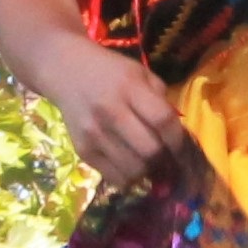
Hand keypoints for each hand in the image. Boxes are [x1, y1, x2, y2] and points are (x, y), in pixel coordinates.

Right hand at [29, 29, 190, 191]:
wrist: (65, 70)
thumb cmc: (110, 72)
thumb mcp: (140, 74)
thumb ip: (161, 101)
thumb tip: (179, 136)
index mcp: (130, 88)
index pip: (163, 121)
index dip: (179, 140)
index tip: (182, 146)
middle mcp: (110, 112)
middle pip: (150, 150)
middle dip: (165, 158)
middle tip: (166, 156)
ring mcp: (94, 134)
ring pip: (133, 169)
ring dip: (148, 170)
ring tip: (149, 161)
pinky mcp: (82, 150)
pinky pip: (114, 177)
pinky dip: (129, 177)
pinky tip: (130, 165)